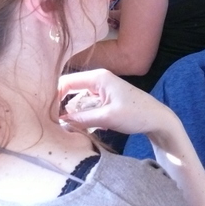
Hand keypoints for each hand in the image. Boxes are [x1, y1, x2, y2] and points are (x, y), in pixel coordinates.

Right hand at [58, 69, 176, 136]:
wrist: (158, 119)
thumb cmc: (136, 115)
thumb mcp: (107, 118)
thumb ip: (81, 119)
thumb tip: (59, 121)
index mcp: (98, 77)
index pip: (66, 82)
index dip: (54, 96)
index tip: (46, 114)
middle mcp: (98, 79)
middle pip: (69, 90)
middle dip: (61, 106)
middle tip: (54, 123)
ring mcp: (102, 89)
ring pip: (77, 101)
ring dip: (73, 114)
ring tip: (69, 128)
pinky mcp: (105, 99)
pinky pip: (86, 106)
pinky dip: (83, 116)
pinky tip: (87, 127)